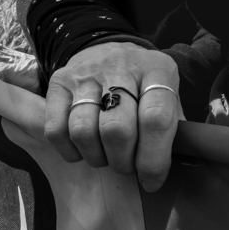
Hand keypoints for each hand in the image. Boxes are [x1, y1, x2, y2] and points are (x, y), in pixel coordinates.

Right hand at [45, 42, 180, 190]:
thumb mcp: (169, 94)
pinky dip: (70, 151)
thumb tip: (164, 172)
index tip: (152, 180)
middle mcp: (121, 67)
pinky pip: (56, 130)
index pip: (156, 119)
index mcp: (157, 70)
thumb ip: (173, 128)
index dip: (154, 158)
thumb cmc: (144, 84)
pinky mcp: (59, 82)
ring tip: (107, 156)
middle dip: (123, 162)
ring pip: (83, 131)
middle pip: (117, 129)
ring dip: (97, 158)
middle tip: (128, 166)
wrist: (108, 49)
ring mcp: (86, 74)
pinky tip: (84, 150)